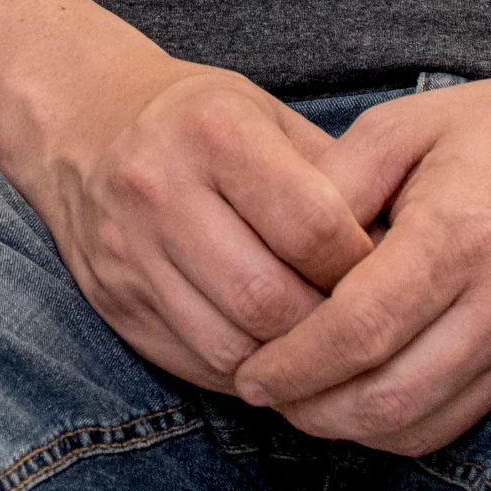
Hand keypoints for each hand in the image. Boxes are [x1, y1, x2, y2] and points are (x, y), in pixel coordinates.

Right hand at [0, 46, 375, 393]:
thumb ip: (334, 177)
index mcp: (212, 131)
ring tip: (321, 349)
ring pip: (231, 346)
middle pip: (268, 298)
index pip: (311, 225)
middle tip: (360, 328)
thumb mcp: (268, 116)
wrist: (84, 126)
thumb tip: (406, 256)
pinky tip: (274, 356)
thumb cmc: (202, 123)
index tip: (383, 274)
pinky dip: (247, 374)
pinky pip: (195, 364)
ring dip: (289, 363)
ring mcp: (127, 252)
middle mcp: (159, 189)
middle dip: (327, 327)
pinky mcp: (112, 302)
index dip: (360, 265)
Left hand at [230, 50, 490, 453]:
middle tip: (266, 394)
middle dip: (312, 411)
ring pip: (426, 425)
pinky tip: (370, 396)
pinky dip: (408, 423)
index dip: (293, 365)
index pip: (357, 332)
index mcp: (459, 235)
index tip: (250, 371)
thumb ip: (337, 183)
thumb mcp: (412, 123)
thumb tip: (278, 248)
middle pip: (387, 398)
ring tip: (308, 402)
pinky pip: (466, 418)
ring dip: (355, 430)